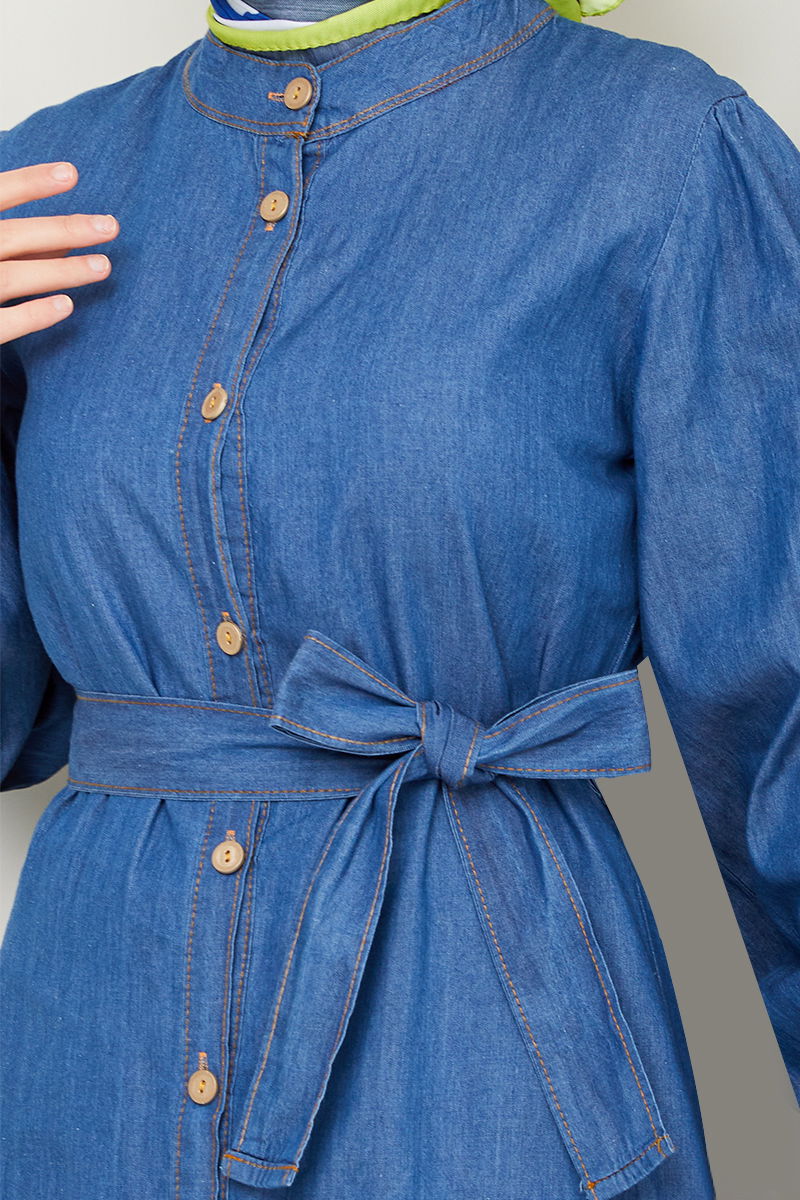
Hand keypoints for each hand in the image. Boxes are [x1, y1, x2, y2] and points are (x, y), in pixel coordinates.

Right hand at [0, 160, 118, 345]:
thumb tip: (65, 242)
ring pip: (13, 277)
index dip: (29, 182)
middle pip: (13, 235)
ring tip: (103, 266)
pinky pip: (1, 324)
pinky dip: (33, 315)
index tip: (72, 173)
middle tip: (111, 226)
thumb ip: (11, 240)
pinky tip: (67, 306)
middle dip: (63, 229)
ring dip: (60, 270)